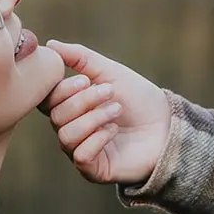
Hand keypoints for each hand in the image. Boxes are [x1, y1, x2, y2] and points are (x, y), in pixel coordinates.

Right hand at [42, 41, 170, 185]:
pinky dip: (97, 139)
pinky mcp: (94, 169)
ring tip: (117, 110)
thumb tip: (49, 45)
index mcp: (70, 107)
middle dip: (84, 101)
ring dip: (93, 118)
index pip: (47, 100)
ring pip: (66, 136)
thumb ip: (80, 58)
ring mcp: (81, 150)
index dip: (62, 89)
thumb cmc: (138, 99)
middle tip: (111, 92)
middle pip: (56, 117)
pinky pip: (80, 156)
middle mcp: (71, 129)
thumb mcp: (109, 71)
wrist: (167, 124)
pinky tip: (114, 130)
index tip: (86, 79)